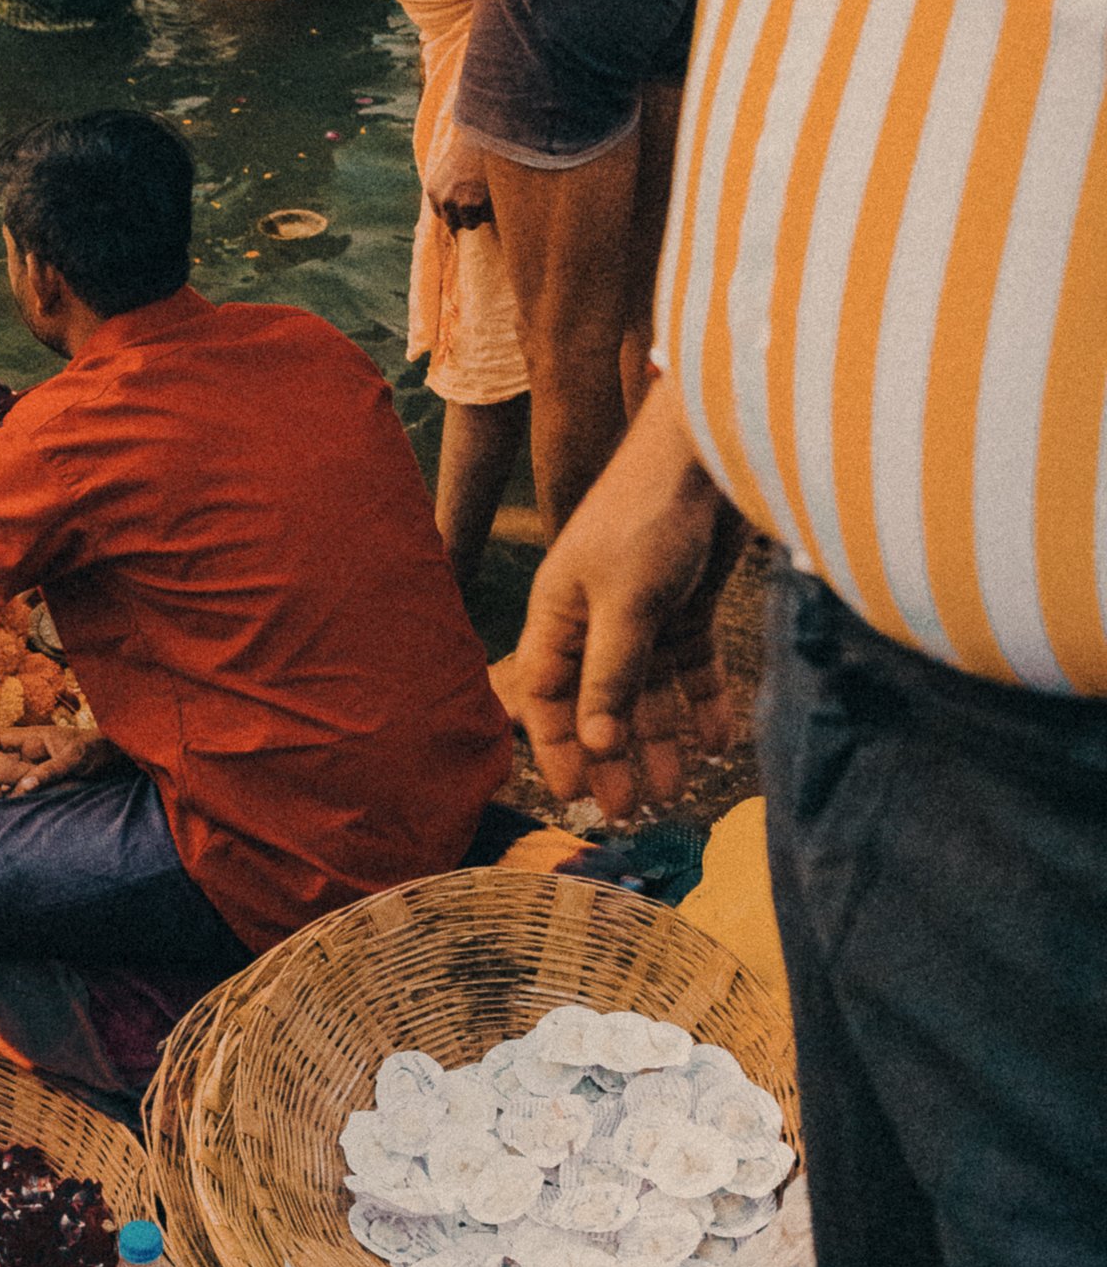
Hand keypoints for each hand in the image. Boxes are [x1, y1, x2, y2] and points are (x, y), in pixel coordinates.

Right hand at [0, 727, 113, 798]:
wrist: (115, 760)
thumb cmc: (96, 751)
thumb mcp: (74, 759)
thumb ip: (50, 771)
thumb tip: (23, 788)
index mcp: (33, 738)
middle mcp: (30, 753)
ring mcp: (35, 769)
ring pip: (6, 779)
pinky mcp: (42, 784)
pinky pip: (20, 790)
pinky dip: (11, 798)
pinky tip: (6, 807)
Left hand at [428, 131, 491, 233]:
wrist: (489, 135)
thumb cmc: (472, 149)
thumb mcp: (449, 168)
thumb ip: (447, 189)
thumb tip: (453, 216)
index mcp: (433, 190)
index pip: (441, 214)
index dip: (455, 210)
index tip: (466, 202)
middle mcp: (443, 200)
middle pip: (453, 224)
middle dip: (466, 216)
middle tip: (479, 199)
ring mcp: (460, 204)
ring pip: (471, 224)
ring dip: (480, 214)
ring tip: (487, 194)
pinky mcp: (478, 206)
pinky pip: (487, 218)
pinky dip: (493, 210)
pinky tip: (494, 191)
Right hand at [511, 383, 736, 819]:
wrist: (712, 454)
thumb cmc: (648, 514)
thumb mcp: (624, 603)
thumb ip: (609, 674)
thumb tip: (596, 744)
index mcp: (559, 614)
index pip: (547, 694)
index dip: (558, 746)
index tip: (574, 796)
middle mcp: (595, 619)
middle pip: (599, 702)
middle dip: (612, 756)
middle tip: (629, 812)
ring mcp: (642, 614)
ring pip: (647, 692)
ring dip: (660, 739)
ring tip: (678, 789)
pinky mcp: (687, 606)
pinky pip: (691, 668)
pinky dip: (703, 702)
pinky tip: (719, 739)